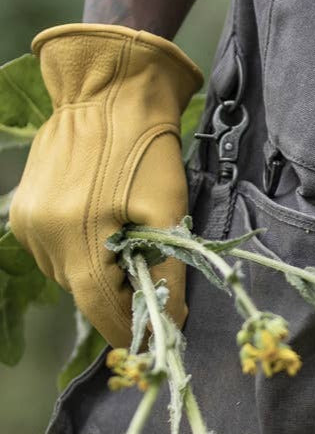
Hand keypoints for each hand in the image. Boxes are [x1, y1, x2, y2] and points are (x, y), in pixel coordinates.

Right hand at [9, 23, 202, 348]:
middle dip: (121, 299)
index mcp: (76, 238)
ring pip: (68, 273)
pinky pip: (55, 249)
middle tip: (157, 291)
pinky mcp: (24, 208)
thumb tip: (171, 320)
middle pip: (84, 293)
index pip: (100, 309)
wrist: (108, 91)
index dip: (129, 330)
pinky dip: (82, 252)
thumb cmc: (146, 149)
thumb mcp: (168, 212)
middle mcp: (42, 236)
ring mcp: (27, 222)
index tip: (155, 341)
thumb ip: (167, 271)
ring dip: (101, 274)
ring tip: (133, 249)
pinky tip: (107, 229)